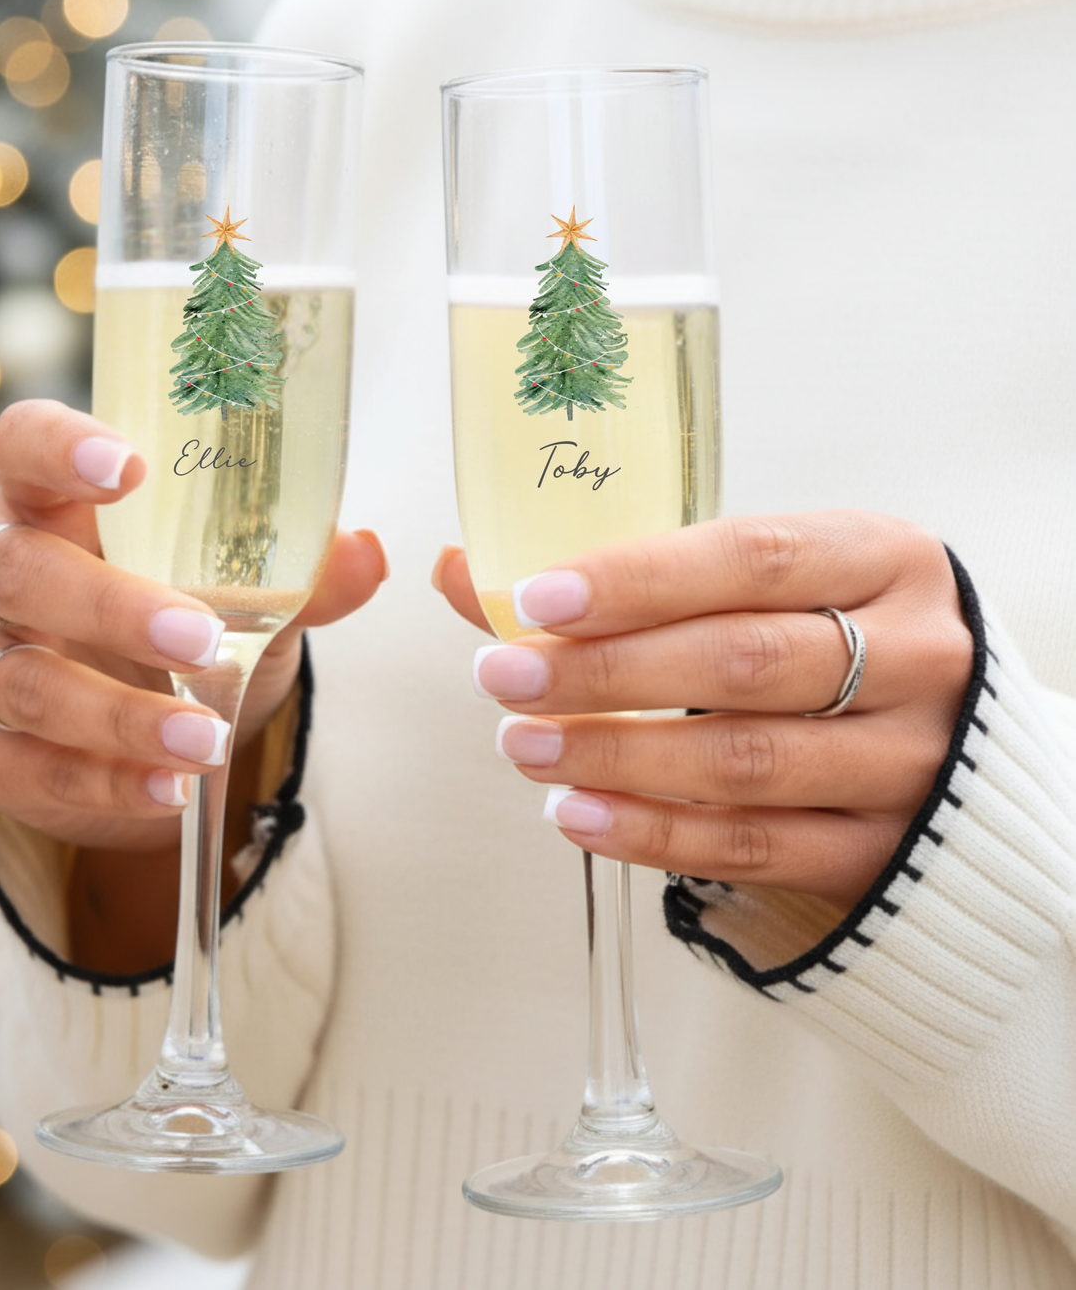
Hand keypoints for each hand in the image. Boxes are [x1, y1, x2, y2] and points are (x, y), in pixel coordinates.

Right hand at [0, 399, 385, 855]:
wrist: (140, 734)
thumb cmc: (181, 624)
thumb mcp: (243, 594)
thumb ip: (296, 574)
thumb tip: (364, 554)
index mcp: (49, 500)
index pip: (24, 444)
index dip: (60, 447)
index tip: (126, 466)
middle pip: (17, 570)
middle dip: (110, 607)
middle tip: (201, 638)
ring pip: (22, 682)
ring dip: (119, 716)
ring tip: (209, 742)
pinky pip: (27, 767)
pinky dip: (105, 783)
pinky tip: (172, 790)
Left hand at [435, 513, 972, 912]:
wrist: (949, 746)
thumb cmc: (825, 637)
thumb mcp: (758, 584)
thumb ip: (623, 580)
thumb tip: (461, 569)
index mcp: (883, 559)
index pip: (752, 558)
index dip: (640, 579)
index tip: (538, 598)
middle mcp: (914, 655)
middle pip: (743, 663)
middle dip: (607, 672)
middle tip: (504, 675)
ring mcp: (908, 762)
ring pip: (745, 762)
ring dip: (617, 754)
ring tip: (524, 745)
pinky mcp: (884, 852)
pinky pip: (755, 849)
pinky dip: (654, 835)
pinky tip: (577, 815)